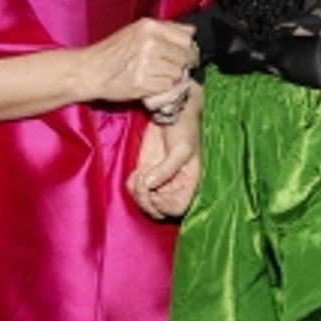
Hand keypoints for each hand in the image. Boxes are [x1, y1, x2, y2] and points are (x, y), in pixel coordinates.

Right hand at [82, 18, 198, 103]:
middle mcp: (150, 42)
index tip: (182, 56)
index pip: (187, 38)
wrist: (89, 71)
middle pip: (185, 57)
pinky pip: (167, 87)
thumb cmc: (112, 53)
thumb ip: (165, 29)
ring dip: (170, 79)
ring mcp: (147, 62)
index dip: (188, 50)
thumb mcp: (136, 31)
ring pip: (178, 73)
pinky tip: (150, 85)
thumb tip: (191, 31)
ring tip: (156, 77)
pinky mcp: (143, 82)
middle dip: (180, 66)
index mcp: (150, 26)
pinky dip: (162, 89)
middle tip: (167, 70)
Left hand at [127, 83, 202, 219]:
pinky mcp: (145, 172)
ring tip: (140, 173)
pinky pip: (135, 189)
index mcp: (188, 183)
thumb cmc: (184, 128)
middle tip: (142, 181)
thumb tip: (149, 185)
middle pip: (158, 210)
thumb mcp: (181, 148)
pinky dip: (131, 184)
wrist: (171, 110)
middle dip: (146, 200)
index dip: (164, 206)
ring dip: (137, 192)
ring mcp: (157, 180)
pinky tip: (137, 171)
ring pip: (144, 202)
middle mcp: (173, 186)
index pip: (177, 209)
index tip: (155, 191)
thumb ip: (167, 169)